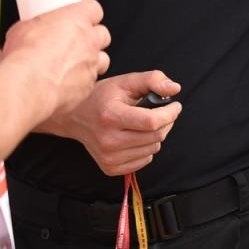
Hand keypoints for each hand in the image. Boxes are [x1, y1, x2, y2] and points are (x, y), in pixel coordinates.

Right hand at [2, 0, 110, 112]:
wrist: (28, 85)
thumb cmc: (25, 54)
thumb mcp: (24, 28)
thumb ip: (38, 28)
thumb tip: (31, 32)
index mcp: (77, 19)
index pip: (93, 8)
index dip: (86, 13)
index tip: (78, 17)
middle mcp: (90, 41)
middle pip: (102, 34)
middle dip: (91, 38)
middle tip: (74, 42)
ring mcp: (92, 65)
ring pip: (102, 59)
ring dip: (90, 60)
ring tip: (72, 64)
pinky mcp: (88, 87)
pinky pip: (90, 82)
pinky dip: (81, 82)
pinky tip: (64, 83)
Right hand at [47, 70, 182, 175]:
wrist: (74, 117)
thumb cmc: (102, 97)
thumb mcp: (125, 81)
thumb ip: (152, 79)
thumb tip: (174, 89)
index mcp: (111, 116)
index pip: (152, 121)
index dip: (170, 113)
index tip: (175, 105)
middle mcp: (108, 140)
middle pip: (156, 136)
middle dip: (166, 122)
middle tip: (161, 112)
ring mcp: (108, 157)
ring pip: (153, 149)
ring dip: (156, 135)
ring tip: (143, 124)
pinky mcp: (110, 168)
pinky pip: (144, 160)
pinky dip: (146, 148)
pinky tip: (135, 137)